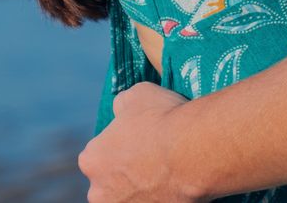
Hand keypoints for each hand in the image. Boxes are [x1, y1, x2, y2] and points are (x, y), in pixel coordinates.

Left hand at [77, 83, 201, 202]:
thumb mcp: (137, 94)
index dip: (120, 144)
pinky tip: (176, 185)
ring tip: (167, 173)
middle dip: (127, 172)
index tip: (139, 140)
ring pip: (130, 197)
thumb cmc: (163, 120)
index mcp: (91, 159)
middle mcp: (99, 192)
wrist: (195, 150)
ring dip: (142, 188)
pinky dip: (160, 198)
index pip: (99, 153)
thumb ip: (122, 105)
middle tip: (153, 159)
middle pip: (110, 181)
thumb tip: (121, 112)